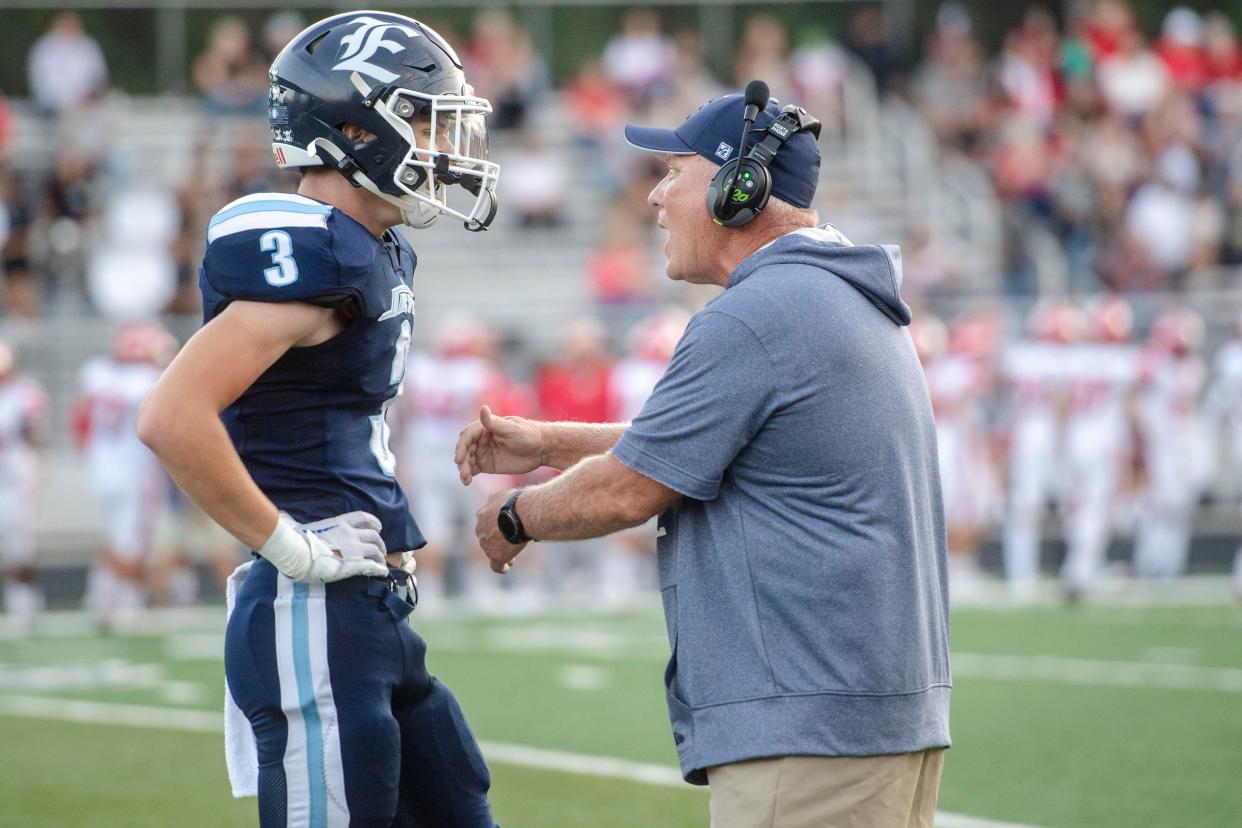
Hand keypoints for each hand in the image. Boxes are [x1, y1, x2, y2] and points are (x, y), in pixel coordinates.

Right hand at [260, 512, 389, 581]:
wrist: (296, 551)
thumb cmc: (295, 539)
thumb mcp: (303, 526)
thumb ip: (300, 523)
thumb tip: (284, 516)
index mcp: (340, 523)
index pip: (363, 517)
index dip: (373, 522)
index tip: (378, 527)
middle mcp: (351, 534)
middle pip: (374, 536)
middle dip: (380, 543)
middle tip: (380, 550)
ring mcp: (354, 549)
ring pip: (376, 550)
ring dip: (380, 556)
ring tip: (381, 562)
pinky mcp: (354, 564)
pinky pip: (373, 566)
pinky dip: (380, 569)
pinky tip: (383, 572)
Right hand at [455, 405, 543, 484]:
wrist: (541, 449)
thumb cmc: (528, 434)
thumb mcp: (511, 429)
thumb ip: (494, 422)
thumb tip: (483, 408)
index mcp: (485, 427)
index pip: (467, 436)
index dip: (461, 446)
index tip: (459, 459)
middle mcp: (481, 439)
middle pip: (465, 449)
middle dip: (461, 460)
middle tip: (463, 471)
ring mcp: (483, 452)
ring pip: (467, 460)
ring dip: (463, 469)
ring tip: (465, 479)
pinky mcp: (487, 465)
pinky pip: (473, 470)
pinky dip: (468, 475)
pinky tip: (467, 482)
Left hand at [474, 488, 526, 573]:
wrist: (520, 514)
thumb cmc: (519, 502)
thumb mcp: (508, 496)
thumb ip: (506, 500)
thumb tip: (515, 499)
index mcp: (483, 512)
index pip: (487, 521)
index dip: (495, 526)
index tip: (504, 529)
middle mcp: (480, 528)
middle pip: (487, 537)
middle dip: (496, 541)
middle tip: (509, 544)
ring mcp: (486, 543)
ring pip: (491, 551)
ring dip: (500, 554)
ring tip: (512, 559)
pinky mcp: (495, 556)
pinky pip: (496, 566)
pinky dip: (501, 567)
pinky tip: (506, 568)